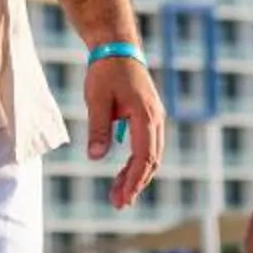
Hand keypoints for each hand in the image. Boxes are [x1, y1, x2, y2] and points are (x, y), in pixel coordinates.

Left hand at [82, 55, 165, 209]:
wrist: (117, 48)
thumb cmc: (105, 72)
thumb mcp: (97, 100)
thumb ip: (98, 129)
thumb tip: (96, 158)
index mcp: (146, 116)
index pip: (144, 157)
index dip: (134, 180)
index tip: (123, 199)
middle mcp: (156, 119)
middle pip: (152, 161)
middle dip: (136, 184)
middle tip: (119, 204)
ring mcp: (155, 118)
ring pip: (151, 155)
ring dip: (136, 176)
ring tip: (118, 195)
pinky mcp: (149, 117)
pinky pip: (147, 146)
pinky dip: (136, 163)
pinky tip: (122, 175)